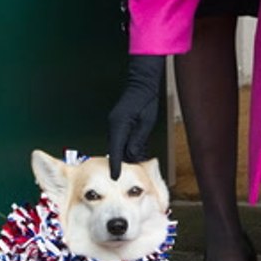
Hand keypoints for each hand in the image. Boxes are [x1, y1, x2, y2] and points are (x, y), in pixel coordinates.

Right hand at [107, 54, 165, 179]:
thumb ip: (138, 140)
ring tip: (137, 162)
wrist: (142, 83)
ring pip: (119, 144)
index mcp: (119, 125)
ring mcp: (115, 123)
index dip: (115, 165)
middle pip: (116, 149)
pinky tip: (136, 150)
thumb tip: (133, 156)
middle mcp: (114, 125)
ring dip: (126, 153)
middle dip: (123, 161)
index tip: (114, 177)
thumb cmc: (146, 100)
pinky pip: (121, 138)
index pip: (116, 150)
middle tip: (130, 173)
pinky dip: (127, 146)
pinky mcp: (118, 122)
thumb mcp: (146, 123)